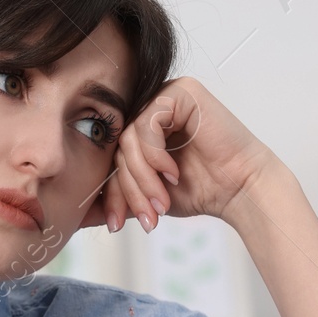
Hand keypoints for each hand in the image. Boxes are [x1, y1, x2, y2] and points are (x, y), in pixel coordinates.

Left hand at [78, 77, 279, 233]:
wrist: (241, 190)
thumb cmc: (201, 190)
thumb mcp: (147, 195)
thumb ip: (117, 196)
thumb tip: (76, 218)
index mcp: (142, 125)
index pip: (111, 156)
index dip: (111, 193)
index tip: (116, 225)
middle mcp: (152, 105)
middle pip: (117, 148)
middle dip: (128, 190)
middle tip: (145, 218)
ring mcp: (166, 94)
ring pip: (128, 139)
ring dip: (142, 179)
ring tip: (160, 203)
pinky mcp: (180, 92)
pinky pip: (147, 123)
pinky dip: (155, 155)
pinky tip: (173, 174)